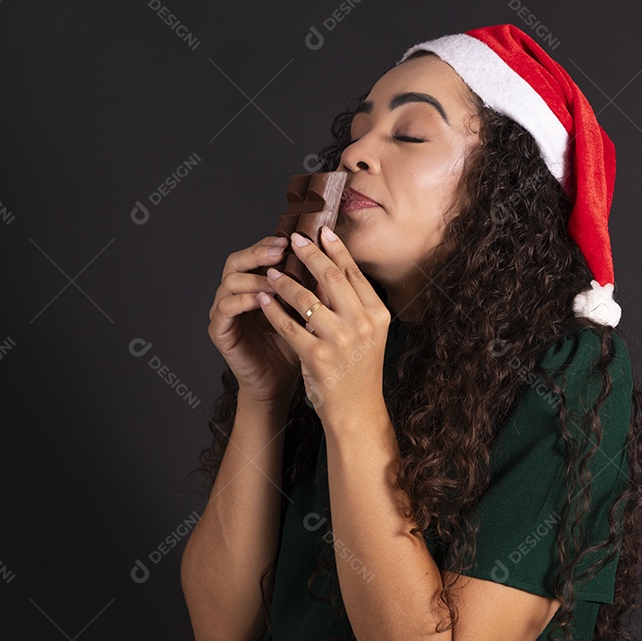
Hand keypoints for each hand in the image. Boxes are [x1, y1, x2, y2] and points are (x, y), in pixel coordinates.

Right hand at [207, 235, 301, 407]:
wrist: (280, 384)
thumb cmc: (298, 348)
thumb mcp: (311, 314)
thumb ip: (315, 290)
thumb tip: (337, 263)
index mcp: (255, 284)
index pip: (259, 253)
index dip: (274, 243)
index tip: (298, 238)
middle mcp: (236, 293)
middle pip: (237, 259)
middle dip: (259, 252)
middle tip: (281, 250)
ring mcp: (224, 311)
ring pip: (229, 280)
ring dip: (254, 277)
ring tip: (276, 279)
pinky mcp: (219, 330)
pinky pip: (225, 308)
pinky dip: (244, 300)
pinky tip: (264, 300)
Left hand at [256, 227, 390, 432]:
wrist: (356, 410)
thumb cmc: (359, 369)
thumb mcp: (367, 333)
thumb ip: (354, 304)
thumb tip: (332, 268)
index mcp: (377, 314)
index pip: (353, 273)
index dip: (336, 249)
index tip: (321, 231)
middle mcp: (362, 324)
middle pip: (331, 278)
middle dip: (310, 254)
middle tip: (294, 238)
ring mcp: (340, 341)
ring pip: (306, 299)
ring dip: (285, 282)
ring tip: (272, 272)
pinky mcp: (317, 357)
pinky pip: (289, 326)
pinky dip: (274, 310)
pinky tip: (264, 300)